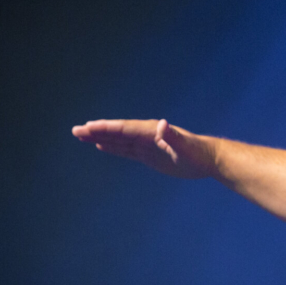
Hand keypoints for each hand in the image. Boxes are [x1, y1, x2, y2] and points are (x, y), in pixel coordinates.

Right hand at [71, 119, 215, 178]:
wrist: (209, 159)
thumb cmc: (199, 154)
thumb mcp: (186, 147)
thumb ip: (173, 136)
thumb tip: (162, 124)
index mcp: (152, 131)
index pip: (124, 129)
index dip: (106, 128)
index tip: (88, 127)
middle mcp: (147, 135)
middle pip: (117, 132)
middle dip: (97, 131)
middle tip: (76, 130)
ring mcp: (147, 144)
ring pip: (119, 140)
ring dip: (101, 138)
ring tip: (82, 135)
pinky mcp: (149, 155)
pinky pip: (127, 150)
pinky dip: (113, 147)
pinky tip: (102, 145)